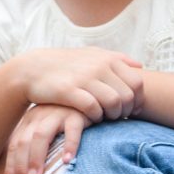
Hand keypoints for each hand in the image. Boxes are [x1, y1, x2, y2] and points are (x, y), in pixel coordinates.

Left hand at [3, 103, 89, 173]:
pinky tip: (66, 161)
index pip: (15, 143)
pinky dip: (69, 146)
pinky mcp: (76, 114)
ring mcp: (58, 112)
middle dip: (21, 165)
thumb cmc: (66, 121)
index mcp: (30, 119)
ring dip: (37, 157)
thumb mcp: (46, 129)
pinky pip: (72, 131)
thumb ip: (34, 145)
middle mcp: (40, 114)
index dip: (11, 164)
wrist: (88, 100)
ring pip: (41, 135)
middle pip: (25, 141)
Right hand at [12, 46, 144, 121]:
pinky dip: (96, 117)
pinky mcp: (70, 91)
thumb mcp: (92, 55)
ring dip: (113, 116)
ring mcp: (85, 78)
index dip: (139, 100)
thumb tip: (140, 66)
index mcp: (108, 59)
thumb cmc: (68, 64)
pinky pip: (93, 108)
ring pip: (114, 102)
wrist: (34, 69)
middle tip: (119, 117)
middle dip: (127, 111)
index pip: (137, 82)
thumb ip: (117, 59)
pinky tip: (91, 118)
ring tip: (106, 119)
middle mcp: (100, 66)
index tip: (133, 110)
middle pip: (128, 95)